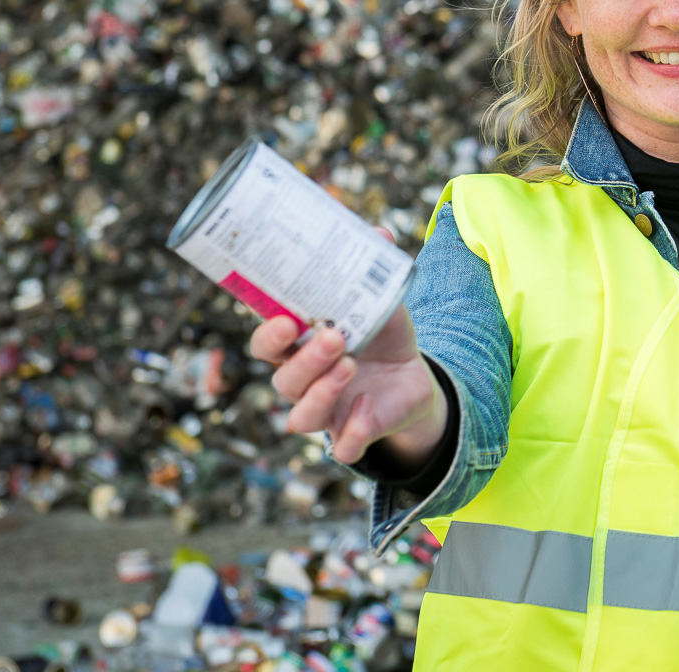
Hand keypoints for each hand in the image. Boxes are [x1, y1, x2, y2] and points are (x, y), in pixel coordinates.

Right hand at [249, 229, 446, 465]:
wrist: (413, 378)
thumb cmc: (381, 336)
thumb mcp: (383, 302)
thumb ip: (374, 272)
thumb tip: (378, 233)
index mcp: (300, 347)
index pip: (266, 344)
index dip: (267, 335)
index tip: (286, 319)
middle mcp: (304, 381)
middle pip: (282, 379)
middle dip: (303, 360)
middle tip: (334, 337)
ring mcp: (326, 411)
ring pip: (301, 417)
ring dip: (322, 391)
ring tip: (350, 365)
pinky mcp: (351, 434)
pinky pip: (340, 446)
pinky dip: (351, 431)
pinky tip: (367, 407)